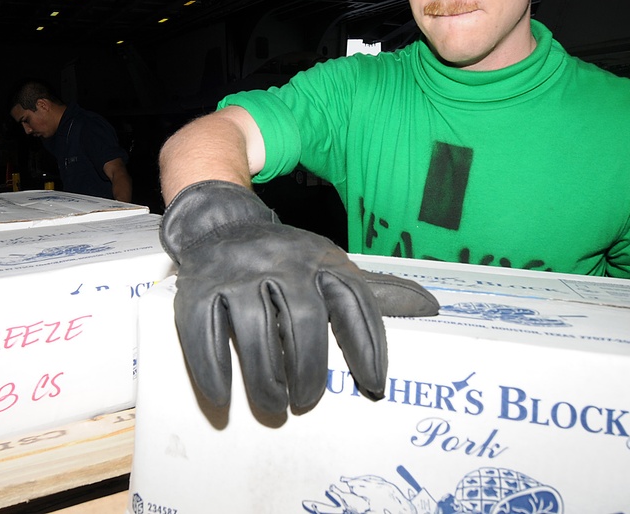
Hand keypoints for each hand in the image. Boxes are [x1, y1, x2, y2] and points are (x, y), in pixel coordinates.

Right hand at [159, 180, 438, 413]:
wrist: (220, 223)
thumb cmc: (285, 260)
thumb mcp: (330, 267)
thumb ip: (374, 292)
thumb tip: (431, 308)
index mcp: (320, 260)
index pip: (353, 301)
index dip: (368, 346)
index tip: (374, 386)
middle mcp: (280, 263)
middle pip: (302, 322)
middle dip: (307, 370)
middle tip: (306, 402)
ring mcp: (237, 275)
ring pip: (255, 331)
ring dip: (264, 378)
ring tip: (274, 406)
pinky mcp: (198, 289)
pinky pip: (204, 333)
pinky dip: (213, 370)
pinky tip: (224, 398)